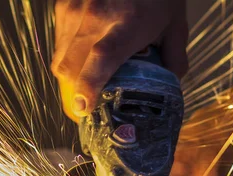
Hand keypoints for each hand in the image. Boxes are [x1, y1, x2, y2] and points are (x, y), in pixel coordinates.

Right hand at [52, 0, 188, 121]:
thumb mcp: (174, 24)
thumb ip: (173, 60)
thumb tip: (165, 93)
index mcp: (128, 21)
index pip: (102, 57)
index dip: (88, 86)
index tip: (83, 108)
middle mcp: (95, 16)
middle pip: (71, 67)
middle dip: (73, 95)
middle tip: (84, 109)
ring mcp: (74, 10)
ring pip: (60, 61)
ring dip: (69, 79)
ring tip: (83, 85)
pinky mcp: (62, 8)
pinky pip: (58, 46)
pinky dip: (67, 59)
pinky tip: (82, 58)